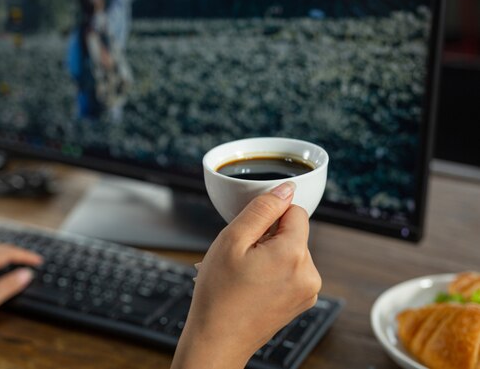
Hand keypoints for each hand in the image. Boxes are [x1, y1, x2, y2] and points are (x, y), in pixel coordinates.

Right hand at [172, 182, 320, 368]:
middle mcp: (309, 274)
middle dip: (268, 237)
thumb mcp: (232, 240)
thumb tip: (286, 189)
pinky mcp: (302, 302)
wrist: (217, 339)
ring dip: (270, 255)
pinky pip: (291, 271)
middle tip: (242, 258)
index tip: (249, 235)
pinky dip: (274, 272)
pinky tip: (253, 286)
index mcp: (294, 254)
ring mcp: (308, 291)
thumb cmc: (219, 294)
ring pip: (291, 252)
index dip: (269, 217)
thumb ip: (262, 209)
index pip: (295, 211)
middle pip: (293, 233)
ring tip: (246, 274)